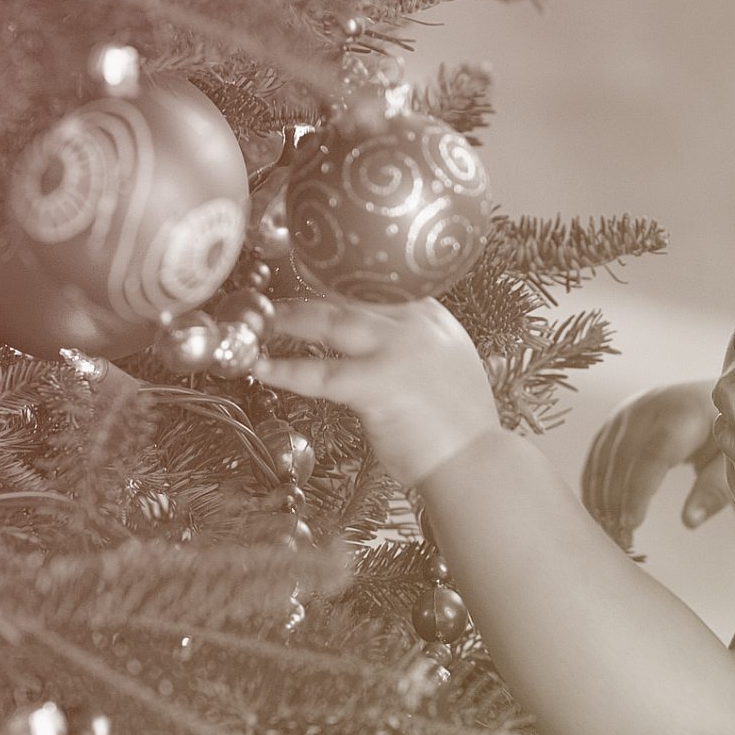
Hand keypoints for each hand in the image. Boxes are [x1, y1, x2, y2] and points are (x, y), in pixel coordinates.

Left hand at [251, 297, 500, 487]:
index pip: (378, 283)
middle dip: (305, 292)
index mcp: (432, 317)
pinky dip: (285, 369)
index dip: (338, 278)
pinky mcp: (376, 385)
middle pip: (347, 295)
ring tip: (259, 321)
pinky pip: (319, 373)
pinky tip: (260, 366)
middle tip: (273, 298)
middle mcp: (414, 325)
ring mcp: (396, 351)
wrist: (476, 460)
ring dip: (289, 318)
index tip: (310, 274)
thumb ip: (416, 341)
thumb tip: (376, 335)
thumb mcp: (449, 363)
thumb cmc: (460, 424)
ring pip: (329, 322)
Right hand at [580, 379, 731, 537]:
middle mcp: (649, 407)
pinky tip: (597, 513)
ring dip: (601, 498)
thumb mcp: (730, 461)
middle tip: (619, 539)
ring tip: (608, 533)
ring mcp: (627, 412)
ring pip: (603, 458)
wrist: (711, 401)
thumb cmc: (725, 435)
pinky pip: (596, 456)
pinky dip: (593, 486)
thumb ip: (715, 489)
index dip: (637, 491)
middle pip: (622, 458)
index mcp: (683, 414)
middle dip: (616, 501)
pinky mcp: (614, 422)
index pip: (653, 455)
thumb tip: (690, 521)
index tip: (632, 525)